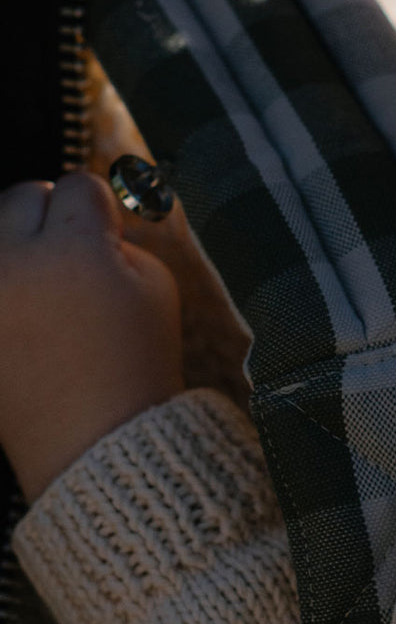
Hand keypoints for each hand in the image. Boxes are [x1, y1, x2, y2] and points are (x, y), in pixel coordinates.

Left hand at [0, 173, 182, 501]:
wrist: (96, 438)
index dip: (100, 207)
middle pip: (22, 196)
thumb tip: (81, 218)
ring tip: (42, 282)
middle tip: (73, 255)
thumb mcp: (153, 282)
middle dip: (51, 216)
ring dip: (16, 244)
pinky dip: (7, 283)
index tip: (109, 233)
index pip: (78, 184)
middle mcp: (12, 266)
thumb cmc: (134, 358)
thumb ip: (115, 236)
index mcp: (73, 251)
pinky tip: (24, 308)